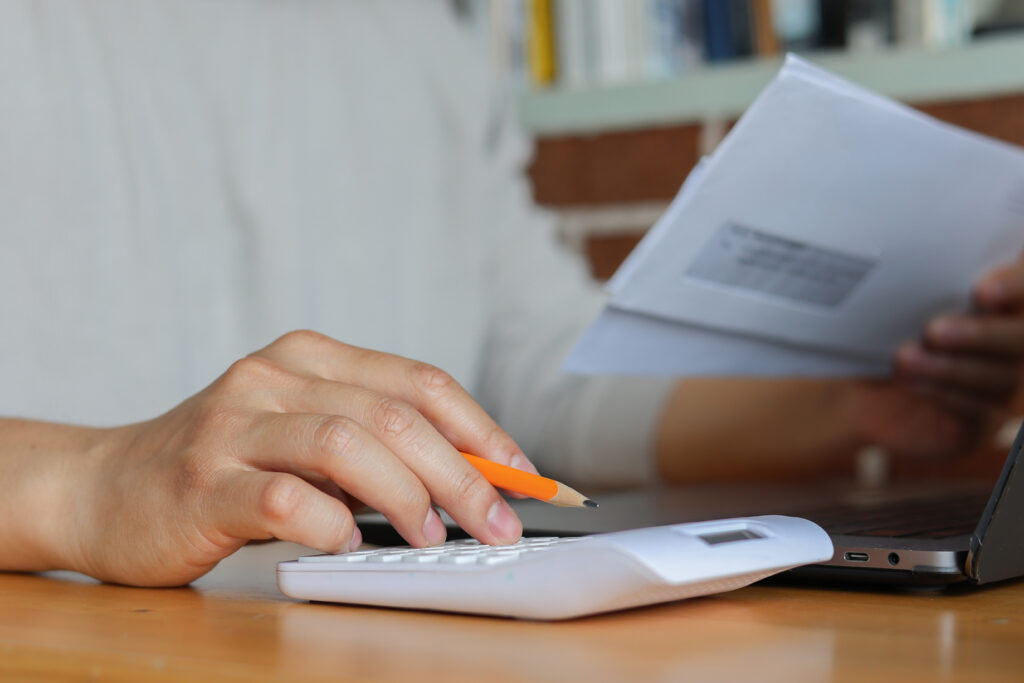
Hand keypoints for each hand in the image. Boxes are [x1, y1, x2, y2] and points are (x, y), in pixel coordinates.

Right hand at [61, 331, 535, 585]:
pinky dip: (330, 524)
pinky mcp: (202, 482)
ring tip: (431, 536)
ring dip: (407, 496)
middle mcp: (273, 377)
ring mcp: (233, 425)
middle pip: (392, 415)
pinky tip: (348, 543)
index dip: (480, 428)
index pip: (417, 381)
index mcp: (310, 357)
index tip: (522, 476)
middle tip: (497, 523)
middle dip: (461, 474)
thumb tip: (472, 478)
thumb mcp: (302, 433)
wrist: (105, 486)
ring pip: (345, 443)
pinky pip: (283, 499)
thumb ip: (372, 442)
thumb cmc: (226, 465)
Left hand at [849, 255, 1023, 457]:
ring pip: (1000, 375)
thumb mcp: (890, 309)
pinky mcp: (983, 423)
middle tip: (934, 330)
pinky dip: (944, 394)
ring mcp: (1003, 385)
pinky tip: (912, 383)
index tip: (981, 290)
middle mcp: (1012, 342)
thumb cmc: (882, 337)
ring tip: (904, 358)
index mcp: (999, 301)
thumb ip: (913, 286)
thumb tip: (900, 265)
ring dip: (949, 367)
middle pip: (1023, 336)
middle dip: (981, 332)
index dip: (1016, 284)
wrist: (859, 393)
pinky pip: (978, 412)